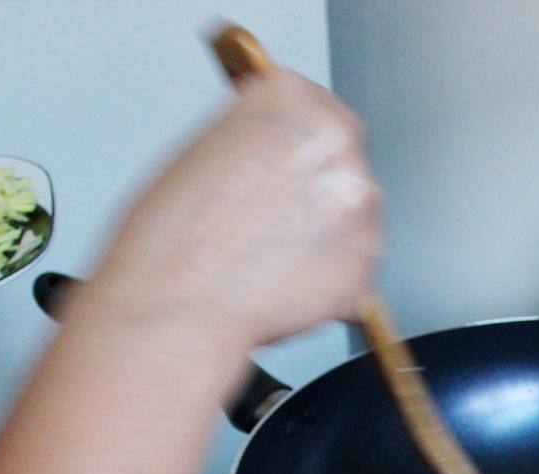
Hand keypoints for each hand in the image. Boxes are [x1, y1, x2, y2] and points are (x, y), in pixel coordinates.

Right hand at [82, 68, 380, 353]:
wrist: (176, 307)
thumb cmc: (171, 240)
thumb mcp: (204, 150)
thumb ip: (257, 137)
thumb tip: (278, 149)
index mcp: (290, 101)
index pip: (317, 104)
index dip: (299, 142)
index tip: (289, 160)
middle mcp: (335, 144)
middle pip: (342, 159)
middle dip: (317, 188)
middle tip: (274, 220)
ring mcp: (358, 205)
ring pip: (354, 213)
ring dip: (327, 233)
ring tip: (272, 258)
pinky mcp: (367, 261)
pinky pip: (357, 265)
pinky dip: (332, 278)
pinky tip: (287, 285)